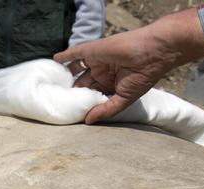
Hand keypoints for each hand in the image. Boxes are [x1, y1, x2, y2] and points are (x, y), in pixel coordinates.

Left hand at [54, 8, 203, 123]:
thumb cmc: (142, 77)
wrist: (150, 54)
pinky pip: (76, 53)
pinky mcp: (93, 50)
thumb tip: (87, 121)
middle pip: (82, 84)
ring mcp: (97, 61)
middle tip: (58, 100)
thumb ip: (105, 110)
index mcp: (110, 85)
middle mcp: (102, 73)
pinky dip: (65, 56)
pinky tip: (55, 60)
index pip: (92, 95)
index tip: (70, 111)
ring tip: (53, 84)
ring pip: (77, 70)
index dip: (82, 102)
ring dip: (66, 76)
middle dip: (71, 92)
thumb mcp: (123, 100)